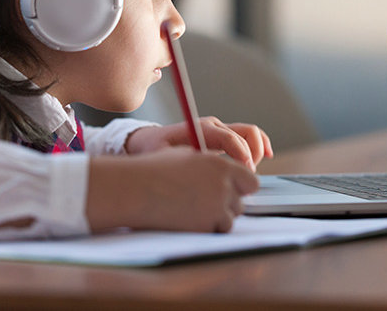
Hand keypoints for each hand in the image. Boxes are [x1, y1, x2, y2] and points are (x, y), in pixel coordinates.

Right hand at [87, 147, 258, 231]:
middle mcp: (223, 185)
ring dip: (217, 218)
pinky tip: (188, 219)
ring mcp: (216, 207)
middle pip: (241, 202)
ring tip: (193, 210)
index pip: (251, 181)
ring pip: (230, 218)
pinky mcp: (206, 225)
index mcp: (220, 165)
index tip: (232, 191)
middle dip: (227, 204)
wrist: (135, 189)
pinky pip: (216, 230)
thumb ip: (211, 165)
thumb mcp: (187, 156)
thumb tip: (225, 175)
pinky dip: (207, 228)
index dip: (241, 187)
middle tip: (205, 203)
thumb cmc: (155, 171)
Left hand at [125, 117, 273, 170]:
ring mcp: (220, 128)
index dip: (241, 154)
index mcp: (200, 128)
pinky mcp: (223, 135)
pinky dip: (259, 144)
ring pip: (250, 133)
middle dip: (251, 156)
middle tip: (245, 177)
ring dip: (257, 150)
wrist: (148, 140)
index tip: (245, 172)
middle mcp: (213, 125)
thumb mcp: (162, 157)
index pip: (229, 137)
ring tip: (251, 171)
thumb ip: (180, 162)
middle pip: (245, 134)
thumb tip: (196, 172)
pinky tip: (265, 157)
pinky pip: (248, 135)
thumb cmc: (154, 149)